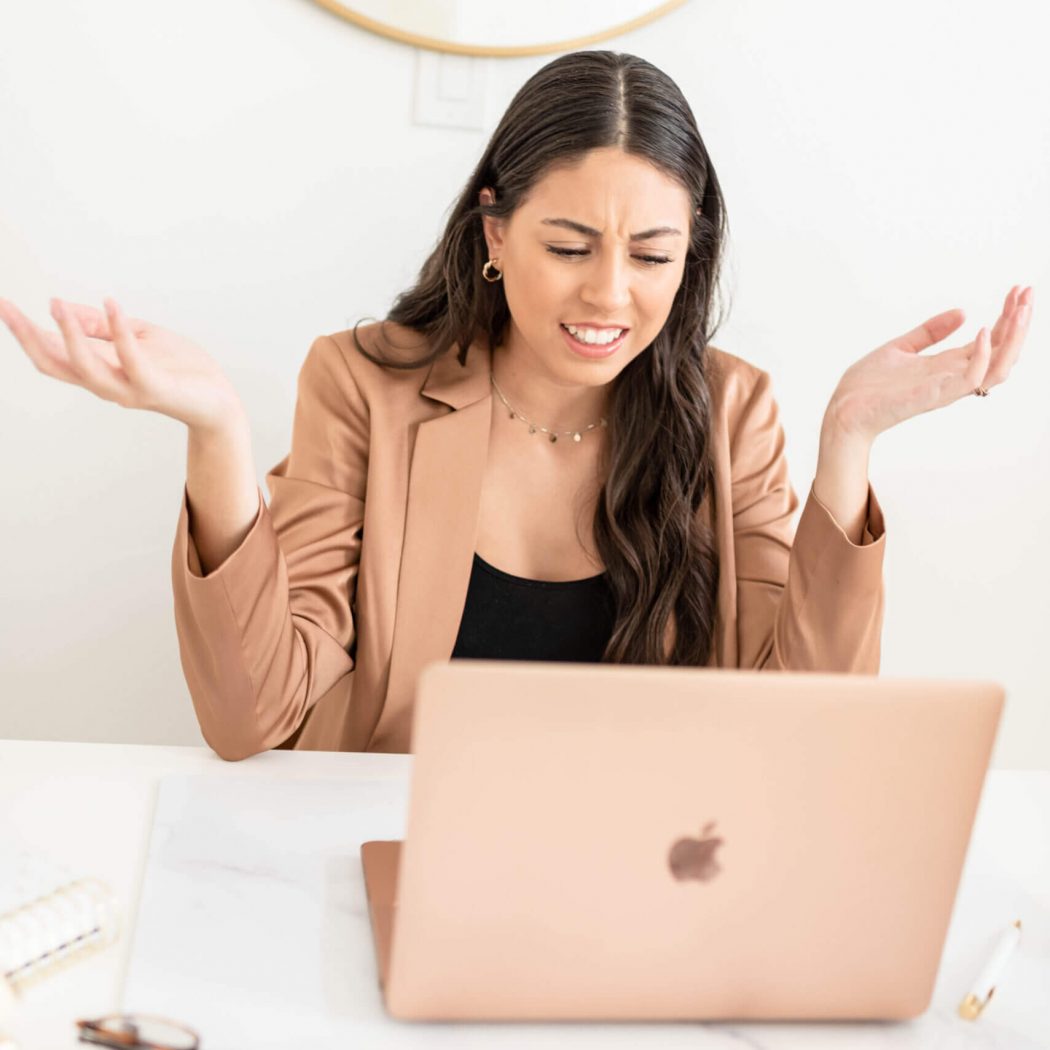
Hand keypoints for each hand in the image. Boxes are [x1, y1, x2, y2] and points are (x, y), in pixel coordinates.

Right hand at [0, 296, 244, 432]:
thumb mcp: (138, 338)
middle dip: (28, 337)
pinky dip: (119, 330)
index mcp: (99, 372)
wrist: (218, 400)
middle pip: (55, 365)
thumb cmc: (180, 369)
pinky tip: (111, 304)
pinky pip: (131, 359)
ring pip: (85, 367)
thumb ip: (103, 328)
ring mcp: (129, 390)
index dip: (25, 332)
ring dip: (69, 335)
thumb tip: (62, 308)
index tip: (3, 305)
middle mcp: (107, 385)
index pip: (51, 355)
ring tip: (56, 305)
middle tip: (5, 307)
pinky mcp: (154, 389)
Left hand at [823, 285, 1032, 443]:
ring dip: (1013, 339)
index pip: (991, 341)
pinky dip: (980, 357)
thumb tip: (962, 312)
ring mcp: (944, 389)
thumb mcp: (901, 348)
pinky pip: (968, 381)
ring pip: (997, 368)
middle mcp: (952, 378)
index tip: (1018, 290)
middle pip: (1002, 352)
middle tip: (1028, 292)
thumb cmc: (867, 387)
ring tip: (1020, 309)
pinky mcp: (931, 397)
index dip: (1008, 316)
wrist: (842, 410)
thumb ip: (930, 332)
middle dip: (1020, 322)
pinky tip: (981, 332)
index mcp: (947, 366)